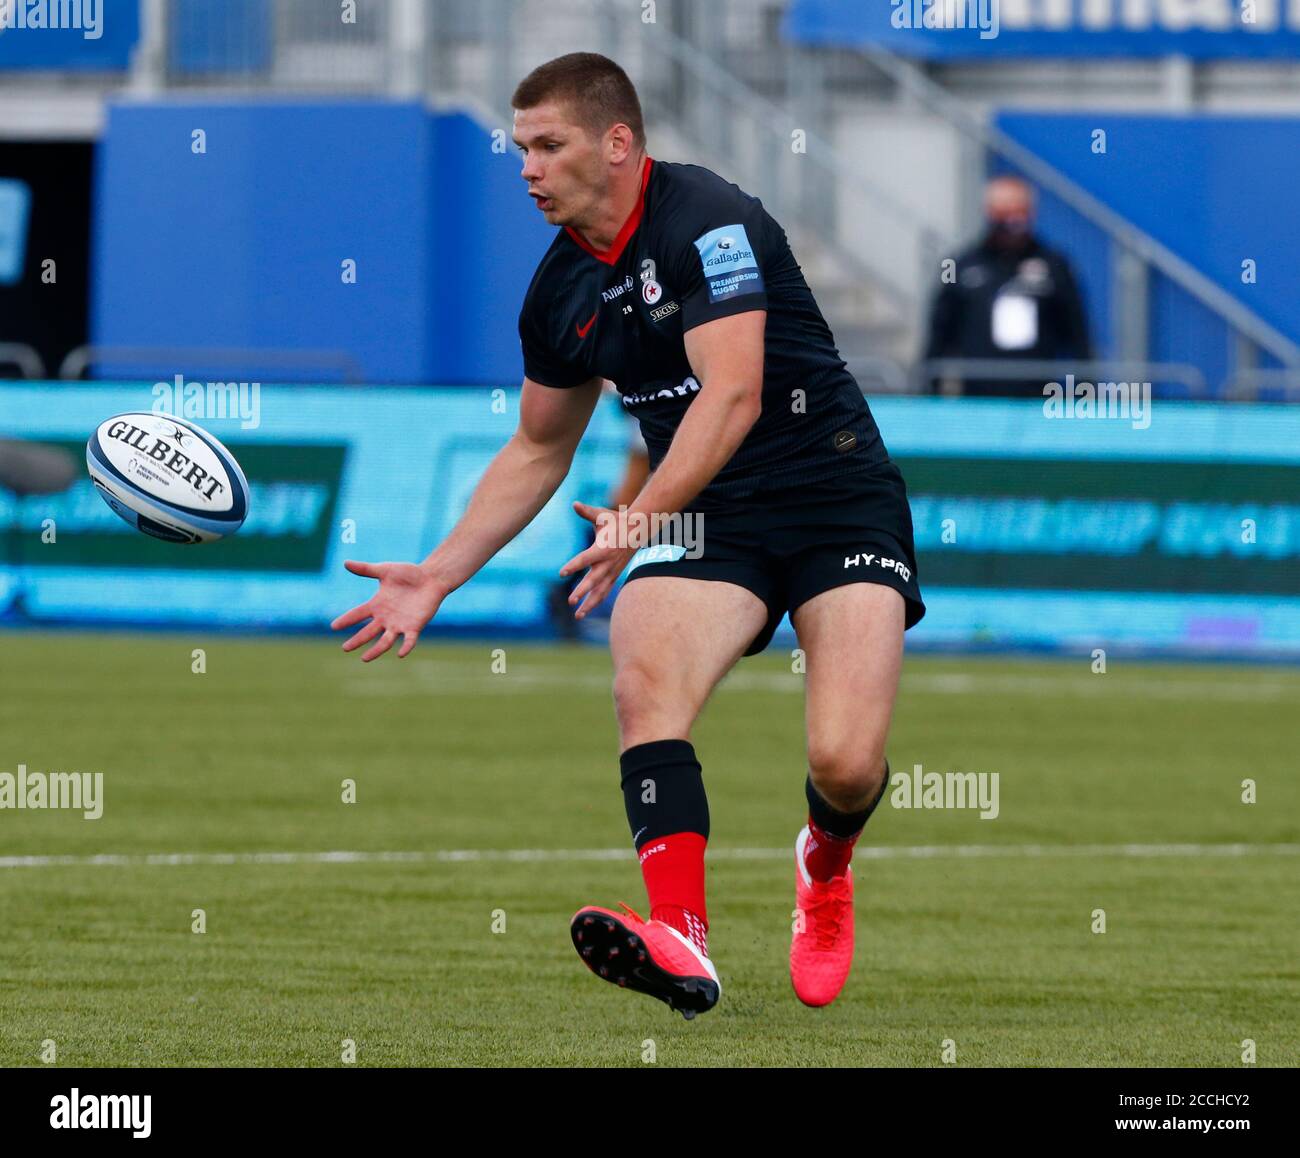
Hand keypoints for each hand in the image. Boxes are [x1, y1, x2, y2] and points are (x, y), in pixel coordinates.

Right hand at [331, 560, 446, 660]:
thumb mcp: (385, 570)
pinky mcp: (415, 626)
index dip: (346, 620)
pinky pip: (409, 640)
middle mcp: (386, 617)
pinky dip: (406, 647)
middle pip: (368, 632)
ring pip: (385, 641)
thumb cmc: (408, 574)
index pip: (358, 614)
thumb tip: (345, 563)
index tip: (333, 626)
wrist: (431, 578)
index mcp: (377, 605)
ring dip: (375, 650)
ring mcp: (400, 624)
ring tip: (364, 659)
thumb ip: (366, 569)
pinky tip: (400, 654)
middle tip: (345, 648)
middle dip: (357, 640)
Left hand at [559, 501, 637, 619]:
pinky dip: (596, 602)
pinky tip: (585, 611)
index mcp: (603, 548)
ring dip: (589, 604)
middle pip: (593, 580)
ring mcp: (612, 571)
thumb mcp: (602, 515)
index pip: (585, 559)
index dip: (573, 565)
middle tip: (570, 601)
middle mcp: (608, 563)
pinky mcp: (614, 576)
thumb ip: (586, 511)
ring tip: (577, 615)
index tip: (561, 573)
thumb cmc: (616, 521)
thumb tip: (574, 504)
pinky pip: (605, 592)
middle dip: (582, 591)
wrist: (638, 530)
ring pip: (600, 591)